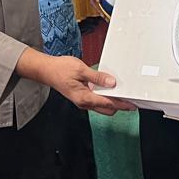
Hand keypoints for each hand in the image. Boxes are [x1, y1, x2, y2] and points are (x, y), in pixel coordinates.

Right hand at [16, 49, 134, 115]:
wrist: (46, 70)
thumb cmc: (60, 69)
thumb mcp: (80, 69)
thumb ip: (97, 77)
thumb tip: (111, 83)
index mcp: (84, 97)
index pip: (108, 103)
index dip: (122, 104)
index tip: (132, 104)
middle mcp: (83, 103)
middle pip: (107, 109)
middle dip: (119, 105)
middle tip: (130, 98)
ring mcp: (82, 101)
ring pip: (102, 106)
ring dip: (112, 101)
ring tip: (122, 92)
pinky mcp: (81, 97)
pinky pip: (96, 101)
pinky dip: (105, 97)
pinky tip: (109, 89)